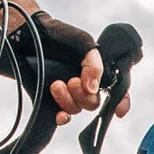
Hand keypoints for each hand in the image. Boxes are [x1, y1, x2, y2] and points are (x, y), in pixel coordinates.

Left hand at [5, 12, 132, 124]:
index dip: (121, 103)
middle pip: (93, 103)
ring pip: (77, 109)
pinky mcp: (53, 101)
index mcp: (98, 72)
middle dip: (83, 95)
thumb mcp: (83, 43)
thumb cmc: (60, 36)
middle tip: (71, 81)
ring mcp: (69, 94)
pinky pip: (63, 117)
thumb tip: (93, 90)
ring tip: (56, 84)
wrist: (31, 36)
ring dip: (67, 100)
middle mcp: (86, 85)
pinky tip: (60, 114)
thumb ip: (94, 66)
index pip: (117, 91)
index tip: (118, 112)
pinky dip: (63, 118)